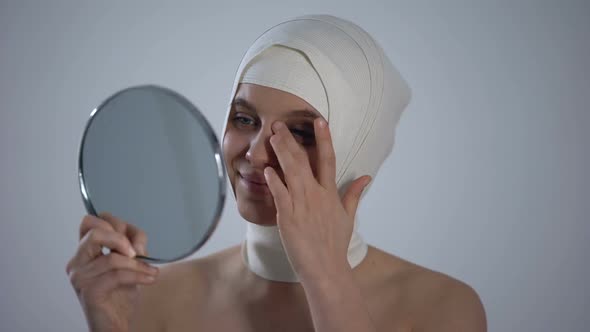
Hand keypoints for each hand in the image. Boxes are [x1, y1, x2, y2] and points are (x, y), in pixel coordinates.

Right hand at [66, 213, 157, 331]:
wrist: (115, 324)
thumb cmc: (120, 294)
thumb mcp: (130, 263)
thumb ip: (132, 245)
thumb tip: (136, 242)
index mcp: (84, 252)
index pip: (91, 222)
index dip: (115, 223)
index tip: (133, 240)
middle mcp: (77, 262)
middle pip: (94, 231)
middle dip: (121, 238)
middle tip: (137, 252)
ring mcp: (80, 277)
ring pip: (112, 257)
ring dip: (138, 264)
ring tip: (151, 271)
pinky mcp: (89, 291)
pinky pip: (117, 275)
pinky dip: (138, 275)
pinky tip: (150, 278)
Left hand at [263, 118, 370, 281]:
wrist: (326, 268)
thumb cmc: (335, 244)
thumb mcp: (348, 217)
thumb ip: (353, 194)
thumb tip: (366, 176)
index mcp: (330, 193)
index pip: (328, 159)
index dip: (324, 139)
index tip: (319, 121)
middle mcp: (316, 195)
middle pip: (303, 161)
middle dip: (290, 140)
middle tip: (279, 124)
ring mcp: (302, 206)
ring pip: (290, 172)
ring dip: (280, 153)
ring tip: (271, 136)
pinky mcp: (288, 218)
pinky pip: (280, 195)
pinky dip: (274, 181)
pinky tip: (267, 168)